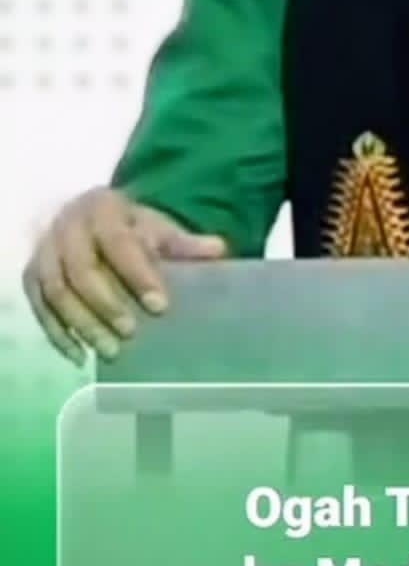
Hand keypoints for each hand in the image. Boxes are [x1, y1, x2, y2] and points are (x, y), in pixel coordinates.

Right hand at [22, 188, 227, 365]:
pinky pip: (39, 308)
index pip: (118, 243)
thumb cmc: (133, 227)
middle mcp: (66, 227)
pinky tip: (80, 357)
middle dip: (106, 304)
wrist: (95, 219)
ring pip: (56, 291)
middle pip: (80, 270)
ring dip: (82, 324)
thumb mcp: (160, 228)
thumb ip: (185, 243)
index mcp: (102, 208)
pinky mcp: (32, 276)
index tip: (160, 306)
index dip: (138, 275)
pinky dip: (58, 334)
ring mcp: (45, 252)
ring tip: (111, 351)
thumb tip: (219, 250)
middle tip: (131, 334)